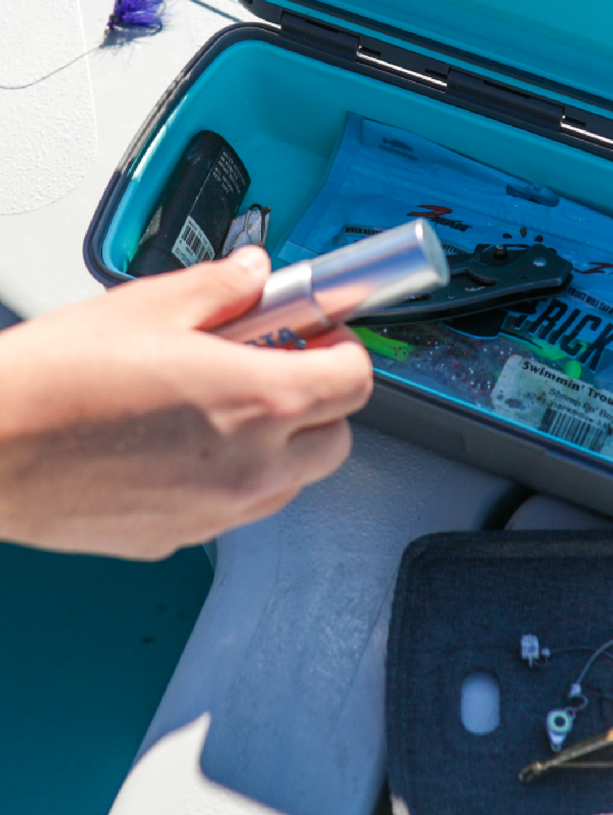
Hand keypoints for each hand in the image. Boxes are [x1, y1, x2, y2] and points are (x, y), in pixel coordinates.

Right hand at [0, 246, 373, 558]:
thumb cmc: (54, 382)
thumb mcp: (151, 307)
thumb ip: (223, 289)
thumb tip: (256, 275)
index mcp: (260, 402)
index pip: (355, 382)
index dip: (346, 350)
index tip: (323, 336)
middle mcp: (250, 466)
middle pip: (337, 440)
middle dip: (322, 401)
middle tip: (282, 366)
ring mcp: (216, 511)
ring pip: (292, 482)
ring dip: (284, 445)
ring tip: (231, 405)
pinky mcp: (177, 538)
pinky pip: (235, 508)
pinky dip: (233, 477)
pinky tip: (187, 444)